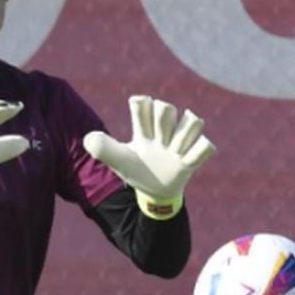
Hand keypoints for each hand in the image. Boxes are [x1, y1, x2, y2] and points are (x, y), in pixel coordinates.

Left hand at [84, 95, 215, 218]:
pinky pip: (206, 145)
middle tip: (158, 142)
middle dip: (162, 123)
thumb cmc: (136, 170)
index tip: (140, 129)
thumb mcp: (119, 160)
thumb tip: (88, 138)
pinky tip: (185, 161)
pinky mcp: (193, 157)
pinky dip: (197, 152)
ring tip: (174, 151)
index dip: (142, 109)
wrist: (155, 192)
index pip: (143, 102)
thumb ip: (104, 148)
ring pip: (193, 120)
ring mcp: (180, 142)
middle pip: (167, 107)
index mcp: (145, 127)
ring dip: (182, 137)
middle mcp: (164, 129)